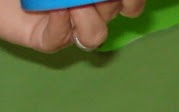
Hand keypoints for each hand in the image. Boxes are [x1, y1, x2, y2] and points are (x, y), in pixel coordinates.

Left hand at [0, 0, 143, 52]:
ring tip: (65, 2)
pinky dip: (60, 23)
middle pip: (113, 13)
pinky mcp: (46, 41)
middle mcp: (86, 13)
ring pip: (94, 35)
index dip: (133, 3)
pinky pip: (61, 38)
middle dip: (106, 2)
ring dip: (86, 16)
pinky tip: (52, 8)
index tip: (127, 1)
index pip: (128, 3)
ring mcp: (67, 30)